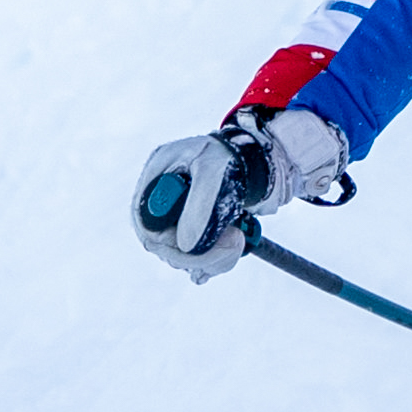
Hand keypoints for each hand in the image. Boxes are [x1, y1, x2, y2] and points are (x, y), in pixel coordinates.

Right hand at [137, 103, 355, 278]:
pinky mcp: (202, 223)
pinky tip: (233, 255)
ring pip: (185, 252)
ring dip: (212, 258)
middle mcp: (165, 195)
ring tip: (242, 245)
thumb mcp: (217, 171)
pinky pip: (201, 252)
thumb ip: (201, 207)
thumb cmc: (237, 153)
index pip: (145, 222)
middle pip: (164, 243)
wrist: (266, 152)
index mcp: (158, 176)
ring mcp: (182, 210)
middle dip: (198, 254)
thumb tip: (186, 246)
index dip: (166, 242)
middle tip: (236, 249)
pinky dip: (216, 259)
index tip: (197, 248)